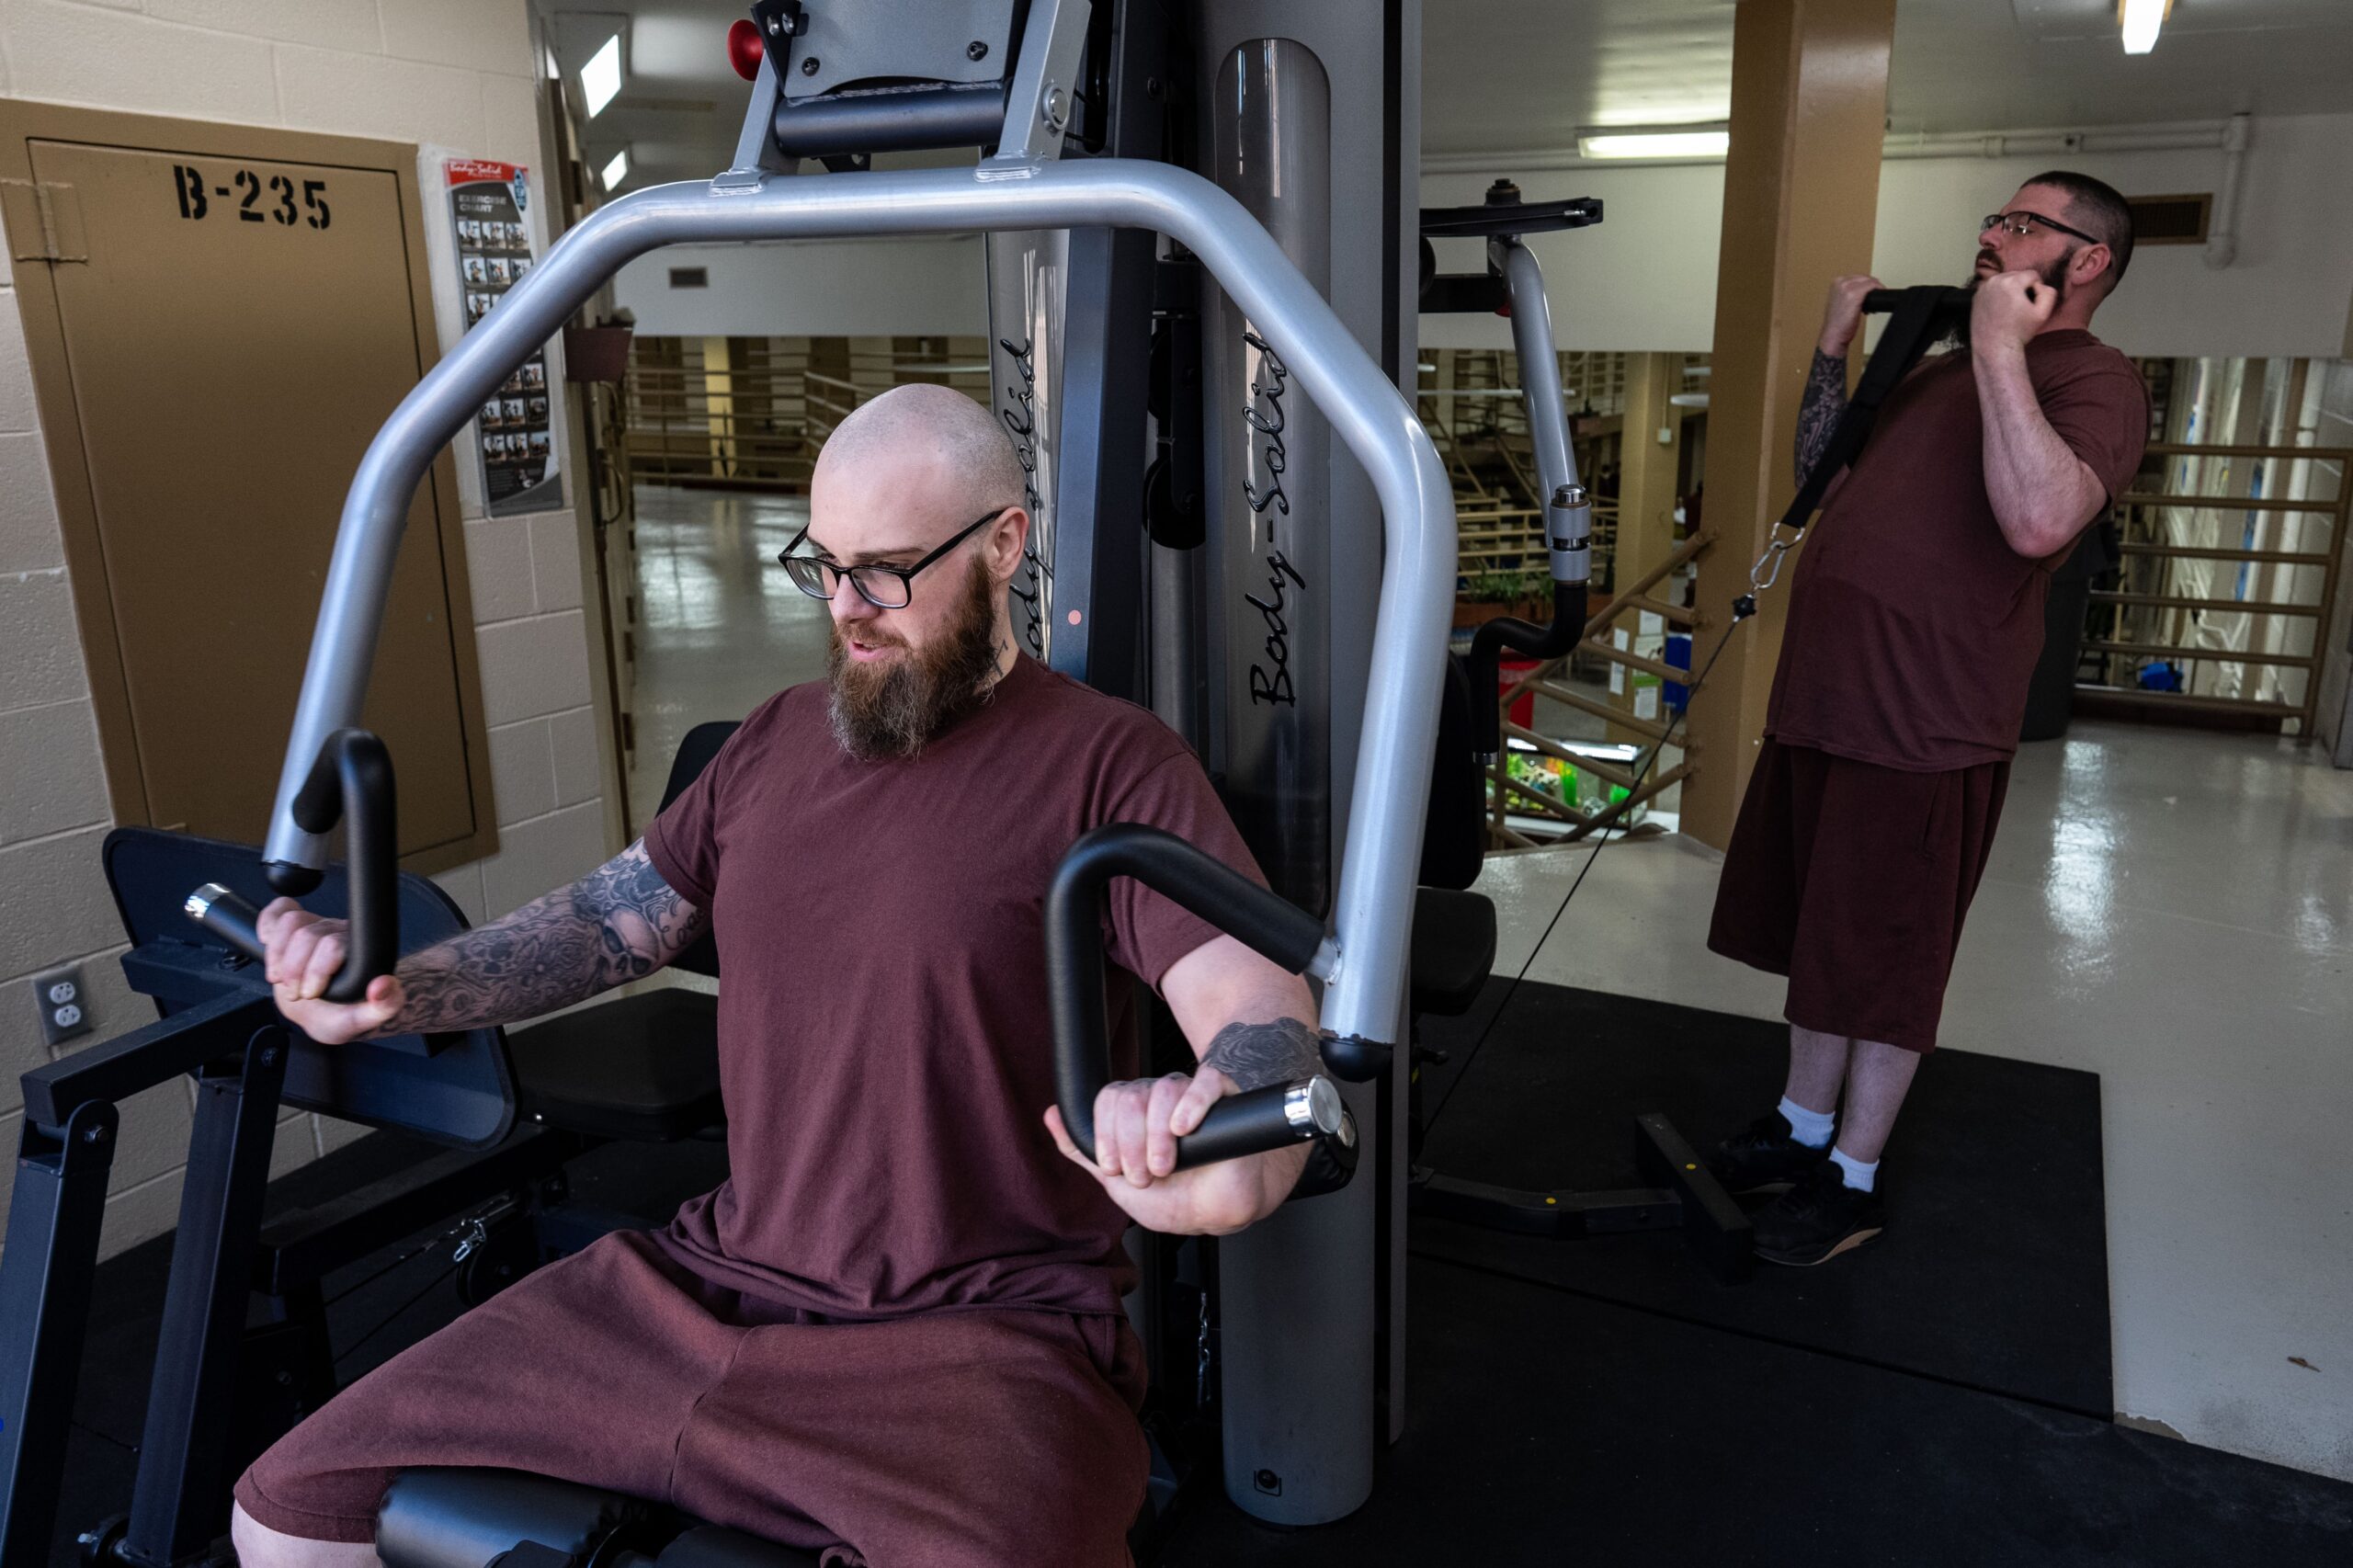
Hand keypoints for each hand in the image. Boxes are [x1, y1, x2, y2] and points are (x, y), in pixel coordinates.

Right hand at [258, 897, 404, 1043]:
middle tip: (295, 993)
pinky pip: (280, 909)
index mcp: (360, 952)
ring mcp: (317, 926)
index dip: (315, 971)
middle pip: (307, 934)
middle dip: (293, 970)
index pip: (333, 945)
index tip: (310, 994)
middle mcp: (340, 933)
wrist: (323, 1012)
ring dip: (277, 953)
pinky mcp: (296, 926)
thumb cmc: (342, 1015)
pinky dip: (267, 924)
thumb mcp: (362, 1021)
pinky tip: (268, 945)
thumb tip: (384, 986)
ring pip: (291, 921)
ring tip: (279, 978)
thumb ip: (382, 1007)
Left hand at [1042, 1068, 1303, 1235]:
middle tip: (1143, 1175)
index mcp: (1133, 1110)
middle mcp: (1159, 1096)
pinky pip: (1206, 1081)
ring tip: (1166, 1167)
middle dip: (1130, 1142)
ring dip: (1157, 1135)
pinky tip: (1183, 1128)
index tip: (1115, 1168)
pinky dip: (1193, 1103)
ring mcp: (1191, 1095)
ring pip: (1163, 1089)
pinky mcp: (1224, 1098)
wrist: (1214, 1214)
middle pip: (1131, 1095)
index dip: (1106, 1134)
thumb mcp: (1115, 1180)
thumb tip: (1050, 1114)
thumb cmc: (1170, 1196)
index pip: (1108, 1099)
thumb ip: (1082, 1150)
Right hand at [1818, 274, 1882, 355]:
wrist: (1833, 335)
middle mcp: (1840, 283)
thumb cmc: (1837, 323)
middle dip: (1872, 286)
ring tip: (1875, 300)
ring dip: (1876, 289)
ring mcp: (1847, 287)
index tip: (1872, 291)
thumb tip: (1864, 291)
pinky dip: (1879, 290)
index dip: (1867, 284)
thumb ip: (1849, 293)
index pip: (1858, 277)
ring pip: (1869, 281)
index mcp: (1836, 283)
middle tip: (1875, 296)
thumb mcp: (1840, 302)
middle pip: (1864, 278)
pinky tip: (1880, 296)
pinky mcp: (1855, 294)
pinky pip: (1872, 286)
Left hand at [1970, 268, 2056, 355]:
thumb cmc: (2019, 331)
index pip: (2032, 275)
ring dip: (2010, 289)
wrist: (1994, 347)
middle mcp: (1994, 280)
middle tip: (2021, 307)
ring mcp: (1982, 288)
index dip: (2037, 288)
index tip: (2032, 303)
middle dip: (2022, 287)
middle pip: (2017, 275)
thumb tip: (2040, 285)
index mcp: (2011, 281)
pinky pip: (1993, 289)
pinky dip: (1998, 295)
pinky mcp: (1976, 297)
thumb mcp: (2042, 313)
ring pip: (2004, 281)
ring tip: (2010, 308)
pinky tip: (2000, 310)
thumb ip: (2049, 293)